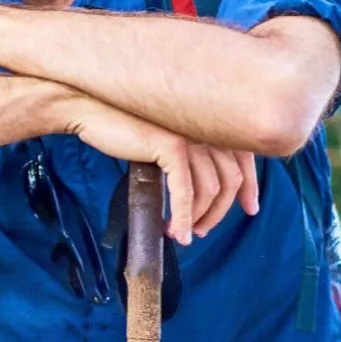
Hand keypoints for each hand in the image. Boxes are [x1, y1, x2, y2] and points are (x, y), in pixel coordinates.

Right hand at [60, 97, 257, 244]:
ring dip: (198, 218)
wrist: (89, 107)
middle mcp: (205, 126)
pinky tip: (174, 231)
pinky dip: (182, 217)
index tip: (250, 209)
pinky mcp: (172, 146)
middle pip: (231, 179)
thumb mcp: (163, 138)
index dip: (251, 186)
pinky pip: (185, 192)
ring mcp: (191, 135)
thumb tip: (200, 188)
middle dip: (220, 211)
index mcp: (208, 121)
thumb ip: (186, 153)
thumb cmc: (122, 125)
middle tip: (203, 230)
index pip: (244, 157)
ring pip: (210, 190)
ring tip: (182, 234)